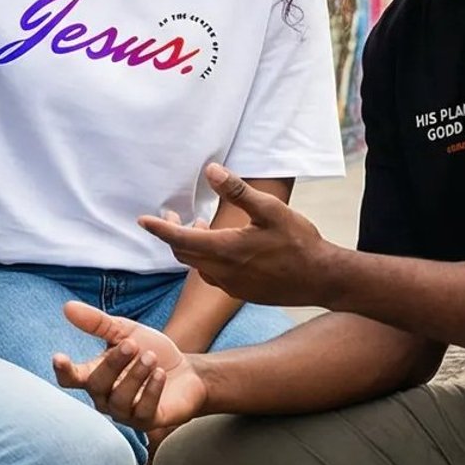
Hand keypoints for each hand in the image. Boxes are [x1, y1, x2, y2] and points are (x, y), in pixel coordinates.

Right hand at [54, 303, 210, 436]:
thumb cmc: (151, 351)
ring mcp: (125, 413)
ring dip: (135, 376)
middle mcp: (105, 398)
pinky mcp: (147, 422)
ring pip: (119, 400)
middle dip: (113, 363)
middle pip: (97, 385)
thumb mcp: (125, 332)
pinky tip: (160, 374)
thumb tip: (67, 307)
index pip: (71, 379)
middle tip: (132, 344)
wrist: (187, 370)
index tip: (59, 357)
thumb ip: (97, 323)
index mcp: (94, 376)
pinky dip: (151, 391)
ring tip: (151, 357)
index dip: (64, 370)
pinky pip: (143, 411)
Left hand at [135, 164, 338, 306]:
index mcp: (226, 250)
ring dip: (191, 248)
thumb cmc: (299, 242)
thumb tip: (210, 171)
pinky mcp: (241, 293)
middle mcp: (223, 272)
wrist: (322, 279)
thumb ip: (238, 191)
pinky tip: (220, 248)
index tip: (143, 220)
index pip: (180, 240)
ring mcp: (231, 286)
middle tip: (170, 217)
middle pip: (184, 254)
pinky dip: (206, 260)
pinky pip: (213, 276)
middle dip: (172, 236)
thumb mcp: (270, 209)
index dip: (159, 229)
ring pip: (198, 266)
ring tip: (198, 226)